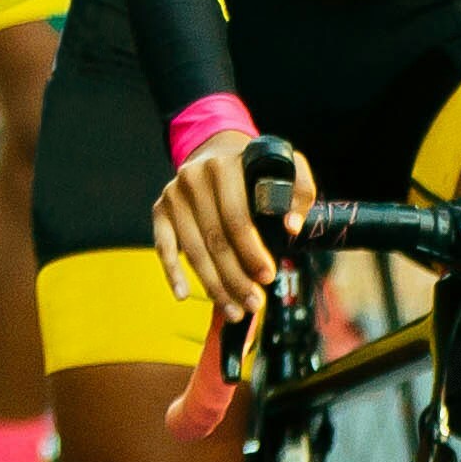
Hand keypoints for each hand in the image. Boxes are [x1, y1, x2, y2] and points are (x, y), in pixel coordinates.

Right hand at [151, 133, 293, 325]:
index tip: (268, 277)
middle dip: (236, 278)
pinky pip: (164, 247)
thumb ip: (300, 192)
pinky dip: (173, 273)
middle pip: (215, 240)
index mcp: (225, 166)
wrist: (216, 151)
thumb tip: (291, 227)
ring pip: (193, 251)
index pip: (236, 218)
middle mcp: (194, 178)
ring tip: (234, 310)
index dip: (252, 252)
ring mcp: (173, 195)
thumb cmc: (255, 168)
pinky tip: (184, 295)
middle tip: (254, 303)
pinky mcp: (160, 209)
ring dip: (214, 286)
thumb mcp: (286, 166)